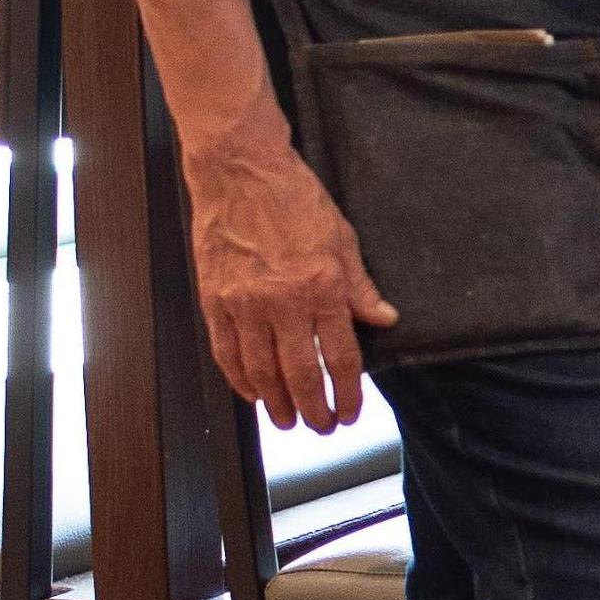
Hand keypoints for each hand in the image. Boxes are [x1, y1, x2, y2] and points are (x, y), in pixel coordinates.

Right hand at [183, 127, 395, 431]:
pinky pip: (226, 350)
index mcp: (322, 287)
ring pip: (259, 369)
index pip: (340, 355)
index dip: (347, 391)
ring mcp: (244, 302)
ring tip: (286, 421)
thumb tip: (384, 319)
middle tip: (320, 427)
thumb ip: (361, 287)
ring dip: (274, 402)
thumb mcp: (344, 239)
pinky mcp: (214, 298)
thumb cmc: (295, 200)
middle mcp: (282, 301)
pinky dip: (239, 378)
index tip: (350, 412)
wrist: (240, 172)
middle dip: (312, 407)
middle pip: (299, 372)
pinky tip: (250, 393)